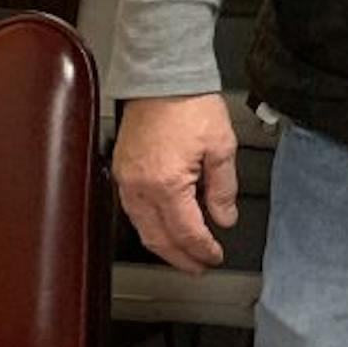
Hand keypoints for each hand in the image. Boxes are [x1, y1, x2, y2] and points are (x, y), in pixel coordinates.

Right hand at [114, 93, 239, 273]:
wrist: (162, 80)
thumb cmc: (191, 106)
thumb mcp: (221, 147)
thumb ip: (223, 188)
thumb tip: (225, 218)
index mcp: (166, 184)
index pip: (186, 232)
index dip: (203, 250)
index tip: (215, 257)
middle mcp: (140, 188)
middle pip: (159, 238)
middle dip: (181, 257)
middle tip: (200, 266)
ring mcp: (126, 181)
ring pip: (142, 228)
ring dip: (164, 245)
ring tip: (185, 254)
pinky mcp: (122, 172)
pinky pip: (134, 211)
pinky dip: (151, 225)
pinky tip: (166, 227)